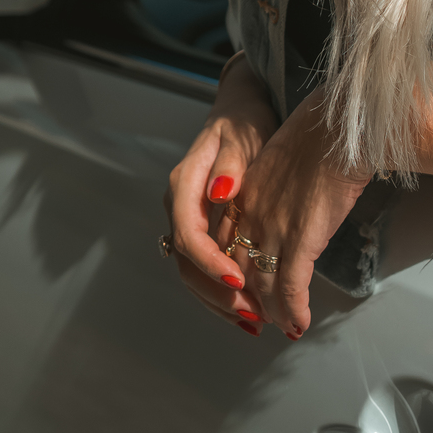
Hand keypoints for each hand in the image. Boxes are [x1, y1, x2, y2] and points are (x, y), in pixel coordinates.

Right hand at [164, 56, 279, 337]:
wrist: (240, 110)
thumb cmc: (244, 121)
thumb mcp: (242, 133)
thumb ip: (231, 163)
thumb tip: (220, 192)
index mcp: (184, 183)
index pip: (189, 233)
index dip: (210, 262)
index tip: (238, 282)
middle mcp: (179, 206)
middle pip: (186, 262)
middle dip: (217, 293)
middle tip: (252, 314)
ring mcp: (187, 220)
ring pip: (192, 273)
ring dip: (218, 302)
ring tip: (253, 322)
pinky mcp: (201, 230)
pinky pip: (203, 270)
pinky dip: (221, 294)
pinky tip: (245, 313)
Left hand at [215, 85, 366, 339]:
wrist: (339, 129)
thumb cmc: (317, 139)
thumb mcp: (277, 164)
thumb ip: (267, 193)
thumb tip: (276, 214)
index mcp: (242, 196)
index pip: (223, 246)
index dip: (231, 273)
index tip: (242, 288)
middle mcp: (250, 216)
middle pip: (237, 271)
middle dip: (247, 300)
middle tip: (259, 318)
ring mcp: (273, 230)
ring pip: (263, 286)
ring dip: (273, 312)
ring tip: (283, 324)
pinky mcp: (300, 240)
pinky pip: (291, 288)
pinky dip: (294, 310)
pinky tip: (300, 323)